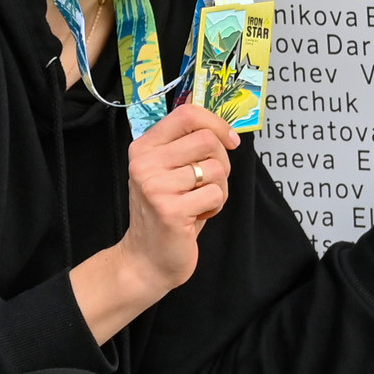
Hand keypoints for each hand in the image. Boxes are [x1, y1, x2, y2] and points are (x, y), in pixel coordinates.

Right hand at [70, 102, 239, 341]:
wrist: (146, 259)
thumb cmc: (165, 212)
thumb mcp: (168, 171)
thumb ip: (185, 144)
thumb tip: (213, 114)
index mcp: (144, 148)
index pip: (187, 114)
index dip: (216, 123)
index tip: (230, 140)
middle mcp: (144, 163)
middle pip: (207, 140)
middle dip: (222, 162)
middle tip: (210, 182)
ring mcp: (155, 186)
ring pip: (216, 168)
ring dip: (219, 188)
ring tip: (199, 202)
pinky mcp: (170, 210)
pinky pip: (216, 194)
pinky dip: (215, 206)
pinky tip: (197, 216)